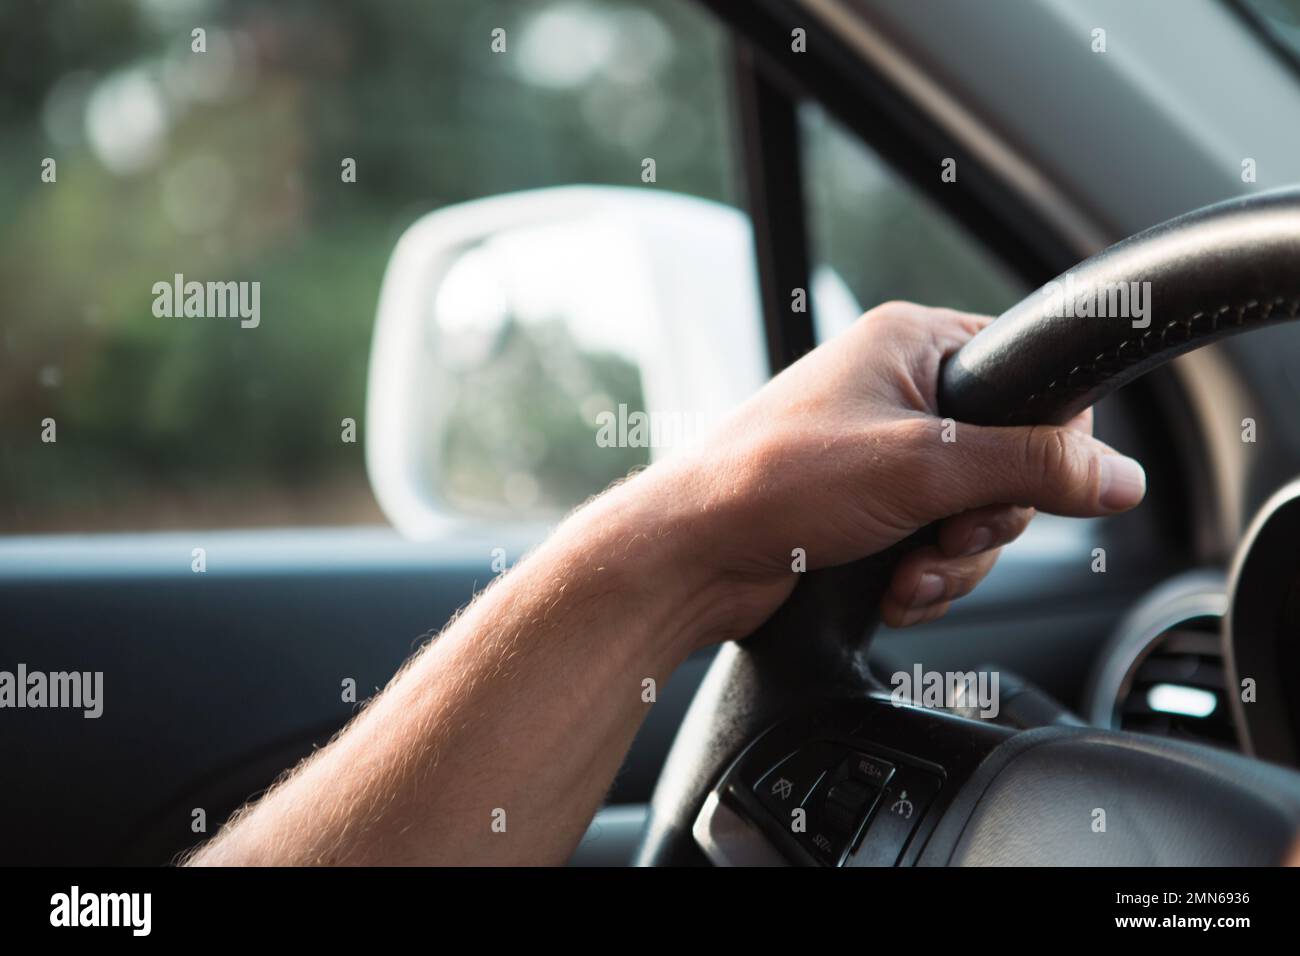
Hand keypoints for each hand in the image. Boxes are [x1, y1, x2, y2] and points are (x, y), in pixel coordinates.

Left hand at [624, 301, 1145, 647]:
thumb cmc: (777, 481)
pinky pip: (938, 547)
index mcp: (914, 343)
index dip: (1048, 443)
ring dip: (953, 561)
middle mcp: (902, 393)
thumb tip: (1119, 477)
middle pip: (1013, 463)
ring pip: (978, 517)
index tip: (1030, 486)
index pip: (1031, 380)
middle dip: (986, 522)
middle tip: (945, 533)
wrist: (693, 555)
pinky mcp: (870, 512)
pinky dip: (925, 578)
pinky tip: (891, 588)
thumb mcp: (923, 466)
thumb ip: (1032, 468)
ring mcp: (886, 456)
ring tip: (907, 572)